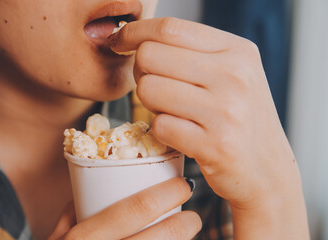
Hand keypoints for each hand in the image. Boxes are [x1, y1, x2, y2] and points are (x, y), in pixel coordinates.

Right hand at [48, 177, 200, 239]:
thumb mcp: (56, 239)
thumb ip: (71, 214)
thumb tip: (95, 188)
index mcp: (84, 238)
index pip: (135, 209)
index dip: (166, 194)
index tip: (181, 186)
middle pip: (162, 237)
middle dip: (186, 224)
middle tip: (192, 217)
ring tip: (185, 235)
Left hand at [109, 18, 308, 238]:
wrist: (268, 170)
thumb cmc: (241, 118)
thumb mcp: (233, 74)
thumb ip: (193, 53)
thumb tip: (138, 38)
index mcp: (237, 51)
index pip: (169, 28)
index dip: (133, 31)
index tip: (118, 41)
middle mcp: (234, 76)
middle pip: (150, 56)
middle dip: (140, 71)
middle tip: (154, 86)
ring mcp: (225, 112)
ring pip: (148, 89)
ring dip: (149, 103)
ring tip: (171, 111)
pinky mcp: (214, 145)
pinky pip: (158, 125)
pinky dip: (160, 130)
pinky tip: (180, 133)